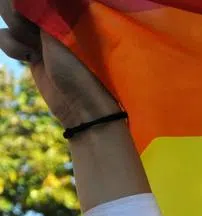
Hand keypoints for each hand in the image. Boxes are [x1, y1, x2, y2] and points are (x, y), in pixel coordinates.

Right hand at [0, 0, 118, 128]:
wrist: (80, 106)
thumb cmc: (80, 68)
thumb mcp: (60, 34)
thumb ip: (43, 10)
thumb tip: (22, 1)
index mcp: (68, 8)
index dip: (25, 3)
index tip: (28, 10)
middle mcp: (53, 15)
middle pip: (14, 2)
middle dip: (16, 13)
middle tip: (34, 34)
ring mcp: (39, 32)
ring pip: (8, 17)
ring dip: (17, 32)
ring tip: (36, 49)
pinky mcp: (28, 48)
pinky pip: (5, 37)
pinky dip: (12, 47)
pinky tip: (29, 58)